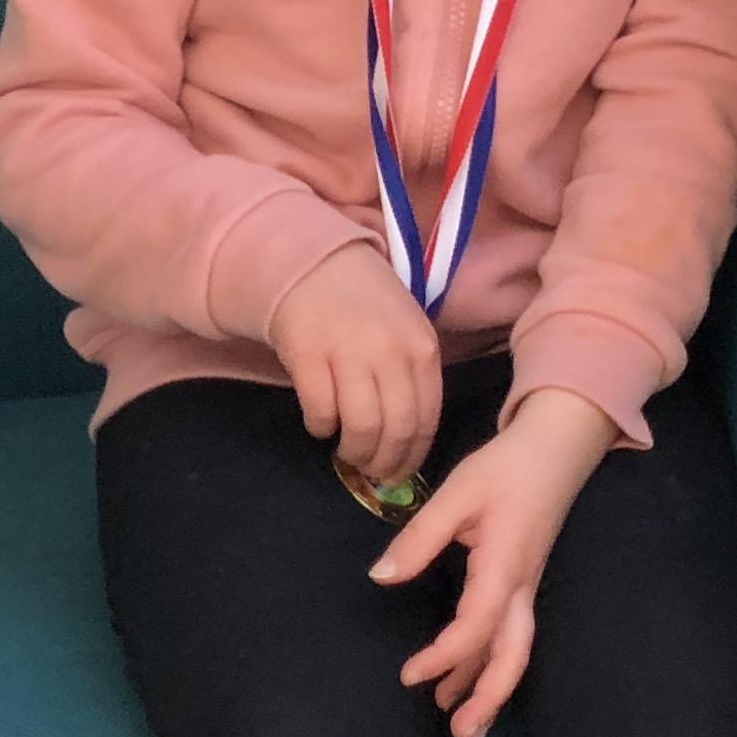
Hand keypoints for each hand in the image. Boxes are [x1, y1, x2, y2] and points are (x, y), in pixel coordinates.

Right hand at [271, 240, 443, 489]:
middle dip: (385, 462)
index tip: (401, 472)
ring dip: (354, 451)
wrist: (315, 264)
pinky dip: (320, 427)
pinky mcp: (308, 355)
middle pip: (397, 429)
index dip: (414, 455)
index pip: (427, 419)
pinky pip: (320, 410)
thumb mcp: (408, 332)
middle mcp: (391, 353)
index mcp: (423, 350)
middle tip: (373, 472)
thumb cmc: (366, 304)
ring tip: (347, 453)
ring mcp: (349, 353)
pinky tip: (320, 426)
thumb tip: (413, 436)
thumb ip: (414, 376)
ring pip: (361, 427)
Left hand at [370, 387, 613, 736]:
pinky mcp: (523, 582)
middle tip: (462, 735)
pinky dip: (491, 663)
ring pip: (515, 650)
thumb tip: (381, 578)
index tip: (410, 675)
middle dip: (489, 697)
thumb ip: (418, 539)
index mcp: (504, 566)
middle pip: (513, 655)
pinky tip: (468, 680)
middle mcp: (521, 586)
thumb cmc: (506, 467)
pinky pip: (511, 634)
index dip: (445, 657)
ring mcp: (526, 587)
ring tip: (462, 724)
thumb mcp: (457, 494)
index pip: (476, 627)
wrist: (556, 448)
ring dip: (490, 688)